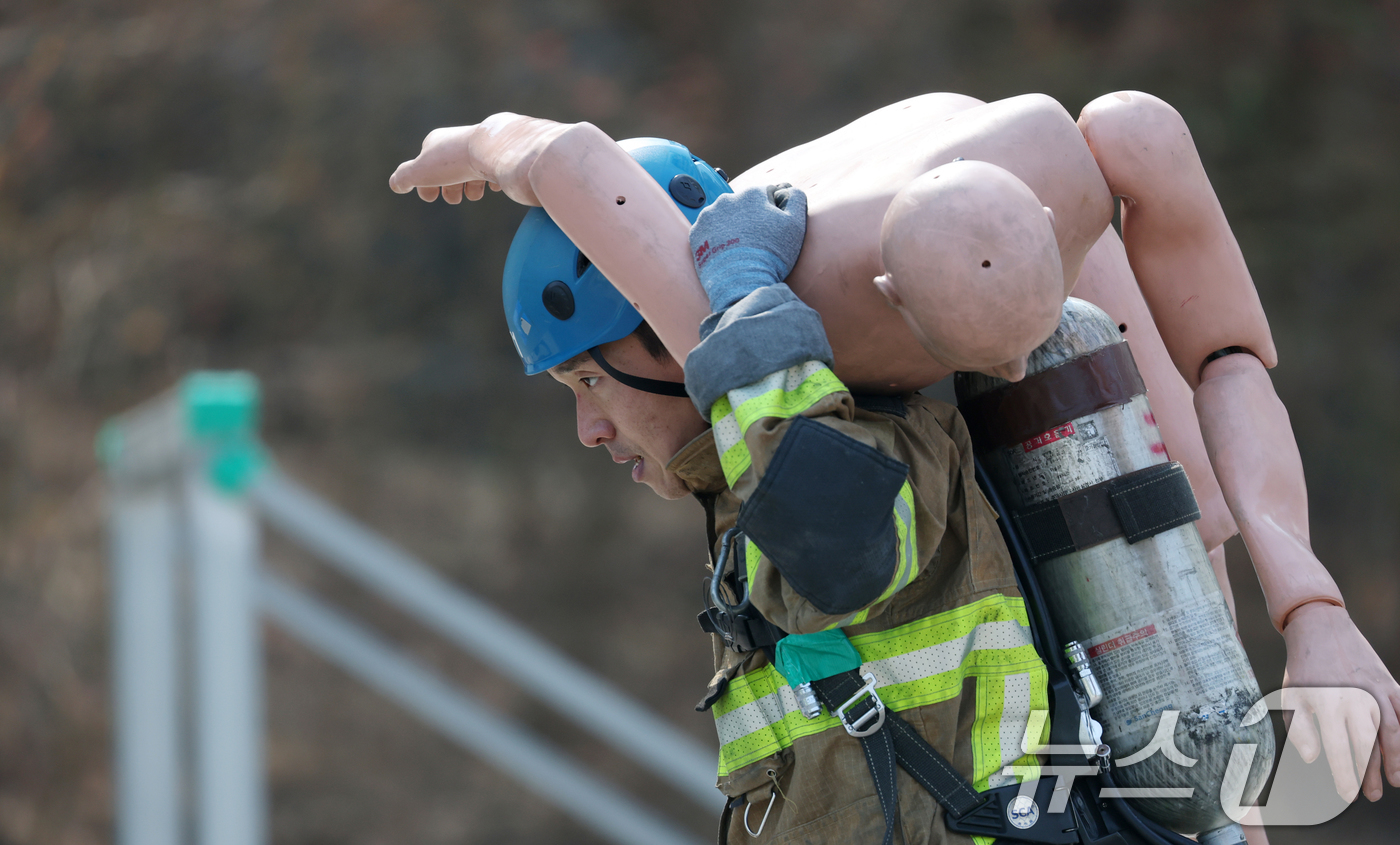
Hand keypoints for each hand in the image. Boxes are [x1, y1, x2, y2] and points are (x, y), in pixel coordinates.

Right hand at [388, 113, 569, 205]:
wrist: (492, 149)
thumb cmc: (453, 162)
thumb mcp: (421, 172)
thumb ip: (404, 178)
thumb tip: (395, 184)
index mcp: (436, 142)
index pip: (425, 165)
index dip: (425, 185)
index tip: (431, 198)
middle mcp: (457, 142)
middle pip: (449, 170)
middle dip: (450, 188)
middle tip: (455, 198)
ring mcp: (479, 148)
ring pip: (471, 171)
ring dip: (471, 187)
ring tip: (474, 193)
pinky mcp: (499, 155)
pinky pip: (494, 169)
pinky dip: (492, 180)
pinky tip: (493, 185)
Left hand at [689, 184, 806, 312]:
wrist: (741, 283)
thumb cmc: (771, 254)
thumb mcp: (796, 224)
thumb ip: (797, 199)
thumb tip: (790, 190)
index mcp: (752, 193)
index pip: (767, 194)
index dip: (773, 211)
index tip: (774, 229)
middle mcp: (727, 199)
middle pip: (744, 204)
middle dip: (751, 217)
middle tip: (757, 240)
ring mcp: (708, 215)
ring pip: (724, 216)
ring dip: (732, 226)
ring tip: (741, 247)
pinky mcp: (696, 233)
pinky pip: (708, 231)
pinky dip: (716, 238)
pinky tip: (726, 251)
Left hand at [1280, 601, 1399, 801]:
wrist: (1320, 628)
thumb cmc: (1303, 668)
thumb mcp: (1292, 697)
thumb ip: (1300, 730)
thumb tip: (1312, 759)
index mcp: (1326, 704)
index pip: (1339, 749)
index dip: (1345, 775)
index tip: (1348, 794)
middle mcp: (1354, 698)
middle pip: (1367, 745)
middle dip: (1371, 773)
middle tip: (1372, 795)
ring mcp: (1375, 690)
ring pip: (1391, 731)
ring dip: (1395, 758)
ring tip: (1395, 780)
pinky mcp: (1388, 682)